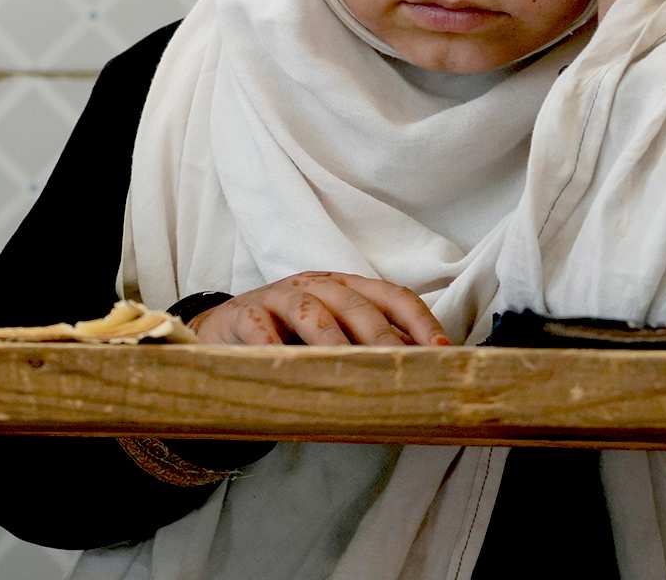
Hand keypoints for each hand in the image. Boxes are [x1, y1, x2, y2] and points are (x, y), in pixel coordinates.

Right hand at [188, 271, 449, 346]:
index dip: (419, 320)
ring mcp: (278, 296)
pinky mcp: (242, 314)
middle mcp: (316, 286)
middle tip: (400, 367)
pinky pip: (258, 326)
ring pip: (309, 310)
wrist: (223, 335)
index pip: (392, 296)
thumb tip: (420, 380)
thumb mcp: (332, 341)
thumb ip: (369, 352)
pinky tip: (284, 367)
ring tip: (347, 368)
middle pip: (355, 304)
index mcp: (346, 289)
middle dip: (382, 335)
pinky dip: (271, 346)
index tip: (442, 351)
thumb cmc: (289, 340)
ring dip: (331, 339)